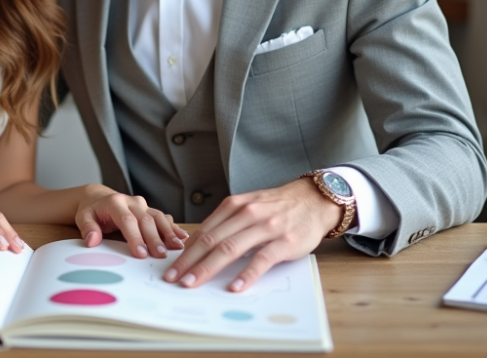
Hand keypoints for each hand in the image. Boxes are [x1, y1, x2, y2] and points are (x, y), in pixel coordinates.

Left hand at [75, 184, 187, 258]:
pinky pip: (163, 217)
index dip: (135, 237)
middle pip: (146, 220)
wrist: (98, 198)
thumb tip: (92, 241)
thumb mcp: (84, 218)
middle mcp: (132, 202)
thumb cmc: (91, 211)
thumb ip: (88, 229)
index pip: (127, 220)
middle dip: (154, 239)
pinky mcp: (149, 209)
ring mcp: (143, 205)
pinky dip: (173, 227)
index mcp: (115, 203)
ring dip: (168, 233)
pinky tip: (183, 238)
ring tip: (177, 248)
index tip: (141, 254)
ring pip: (158, 217)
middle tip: (161, 255)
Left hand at [164, 178, 340, 290]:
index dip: (185, 250)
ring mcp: (266, 227)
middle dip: (189, 261)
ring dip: (208, 268)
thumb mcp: (248, 206)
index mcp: (234, 205)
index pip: (204, 231)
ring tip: (194, 283)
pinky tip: (234, 286)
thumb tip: (199, 246)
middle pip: (211, 240)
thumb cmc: (277, 207)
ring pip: (230, 249)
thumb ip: (227, 223)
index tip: (172, 267)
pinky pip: (261, 259)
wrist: (313, 200)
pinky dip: (246, 274)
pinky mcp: (284, 242)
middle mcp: (247, 214)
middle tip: (174, 279)